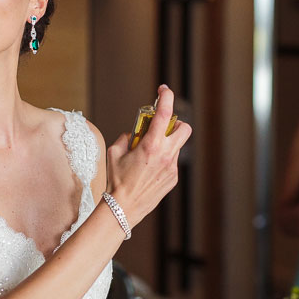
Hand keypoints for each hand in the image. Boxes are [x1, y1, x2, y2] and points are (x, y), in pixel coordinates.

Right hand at [106, 85, 191, 226]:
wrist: (123, 208)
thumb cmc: (116, 180)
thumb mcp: (114, 153)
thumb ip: (126, 137)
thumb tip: (134, 133)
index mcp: (151, 145)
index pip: (164, 114)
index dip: (166, 97)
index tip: (164, 90)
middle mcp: (166, 155)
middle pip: (184, 128)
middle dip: (175, 124)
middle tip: (160, 128)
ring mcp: (172, 167)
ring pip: (177, 146)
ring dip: (166, 144)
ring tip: (148, 155)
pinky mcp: (173, 179)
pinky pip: (171, 162)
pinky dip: (163, 160)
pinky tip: (149, 170)